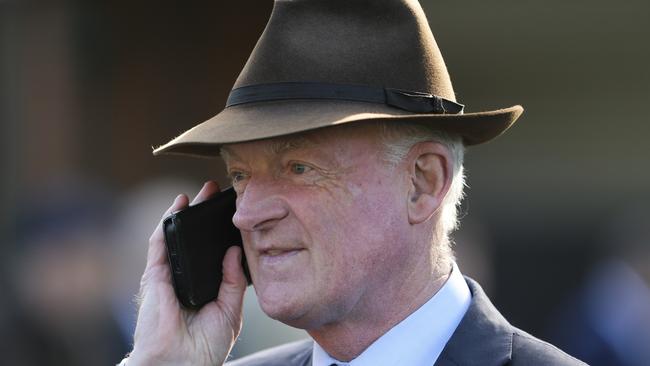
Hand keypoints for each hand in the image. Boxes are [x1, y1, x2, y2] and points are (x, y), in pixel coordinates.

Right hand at [128, 181, 246, 365]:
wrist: (180, 363)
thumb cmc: (205, 347)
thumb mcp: (230, 310)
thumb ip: (233, 281)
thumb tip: (235, 251)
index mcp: (205, 287)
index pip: (213, 254)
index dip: (222, 233)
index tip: (235, 215)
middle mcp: (186, 278)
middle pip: (195, 240)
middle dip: (205, 215)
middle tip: (218, 194)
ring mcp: (169, 275)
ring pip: (176, 235)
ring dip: (187, 211)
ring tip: (202, 191)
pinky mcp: (154, 275)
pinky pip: (159, 242)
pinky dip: (167, 220)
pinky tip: (179, 204)